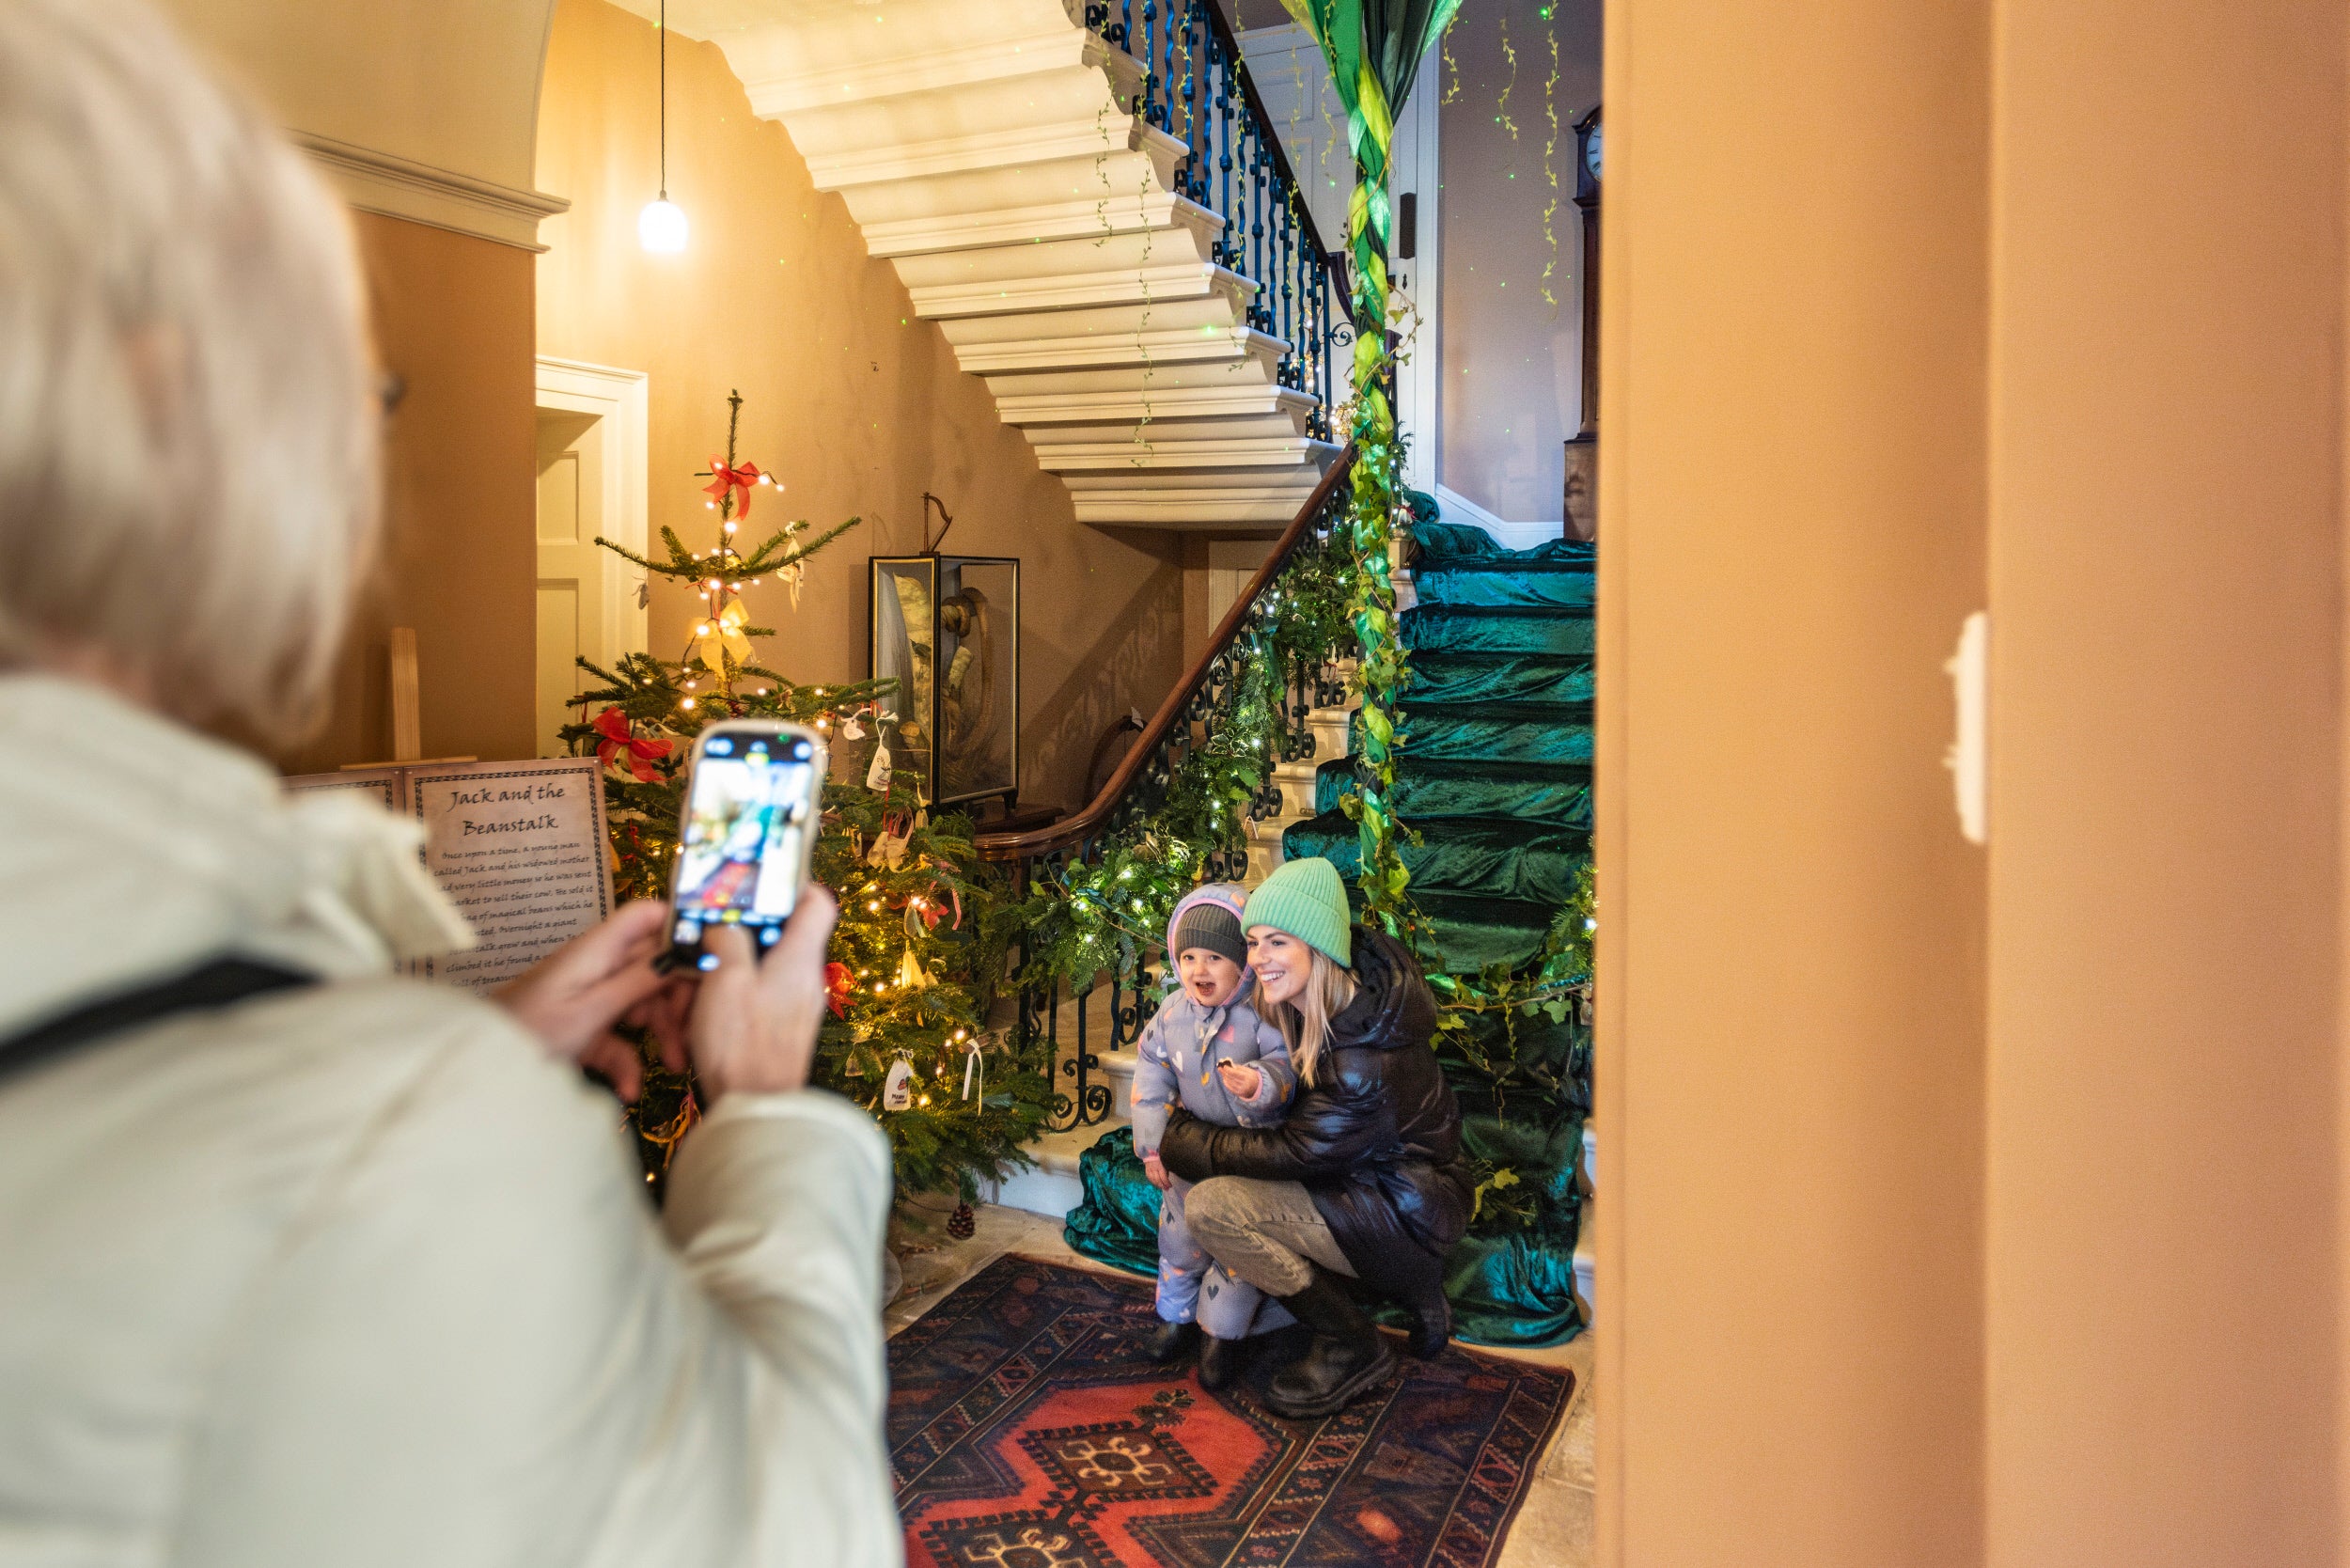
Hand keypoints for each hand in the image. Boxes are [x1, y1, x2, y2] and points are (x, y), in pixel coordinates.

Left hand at [495, 900, 690, 1102]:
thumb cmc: (530, 1030)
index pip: (648, 915)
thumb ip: (638, 981)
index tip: (713, 956)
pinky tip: (630, 1090)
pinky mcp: (585, 1027)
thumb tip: (683, 954)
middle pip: (655, 965)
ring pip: (644, 1003)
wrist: (483, 1068)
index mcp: (599, 950)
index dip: (682, 926)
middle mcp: (600, 967)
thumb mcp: (590, 1009)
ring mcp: (593, 997)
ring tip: (674, 1066)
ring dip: (662, 1033)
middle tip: (694, 1028)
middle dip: (679, 996)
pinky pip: (620, 1037)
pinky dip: (628, 1061)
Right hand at [686, 887, 840, 1100]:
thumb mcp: (726, 979)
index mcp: (799, 958)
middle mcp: (803, 979)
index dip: (792, 885)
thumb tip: (725, 926)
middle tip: (697, 949)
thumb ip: (727, 940)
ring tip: (685, 1001)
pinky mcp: (777, 1031)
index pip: (817, 903)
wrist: (754, 1111)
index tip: (756, 884)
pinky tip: (691, 1025)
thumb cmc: (741, 1044)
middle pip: (773, 938)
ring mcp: (792, 1007)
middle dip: (729, 943)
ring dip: (715, 981)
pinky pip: (748, 1003)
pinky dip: (719, 1006)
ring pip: (753, 974)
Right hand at [1141, 1151, 1169, 1189]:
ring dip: (1158, 1185)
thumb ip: (1167, 1170)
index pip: (1163, 1178)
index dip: (1167, 1183)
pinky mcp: (1146, 1170)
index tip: (1170, 1186)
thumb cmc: (1161, 1156)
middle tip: (1167, 1189)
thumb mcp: (1166, 1162)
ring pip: (1153, 1180)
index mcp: (1160, 1166)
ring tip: (1162, 1188)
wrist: (1152, 1151)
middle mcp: (1154, 1169)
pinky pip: (1149, 1178)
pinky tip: (1156, 1184)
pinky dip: (1153, 1182)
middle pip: (1158, 1180)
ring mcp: (1149, 1170)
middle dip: (1163, 1186)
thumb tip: (1168, 1178)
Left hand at [1215, 1060, 1262, 1099]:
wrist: (1257, 1087)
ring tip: (1222, 1072)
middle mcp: (1244, 1084)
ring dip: (1224, 1076)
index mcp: (1248, 1077)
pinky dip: (1226, 1082)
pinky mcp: (1239, 1094)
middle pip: (1231, 1077)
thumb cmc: (1251, 1076)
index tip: (1224, 1066)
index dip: (1228, 1069)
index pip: (1235, 1073)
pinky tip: (1225, 1078)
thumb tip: (1229, 1064)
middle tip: (1219, 1067)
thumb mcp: (1248, 1070)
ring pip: (1229, 1082)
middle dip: (1224, 1072)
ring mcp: (1241, 1090)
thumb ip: (1238, 1067)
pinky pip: (1230, 1088)